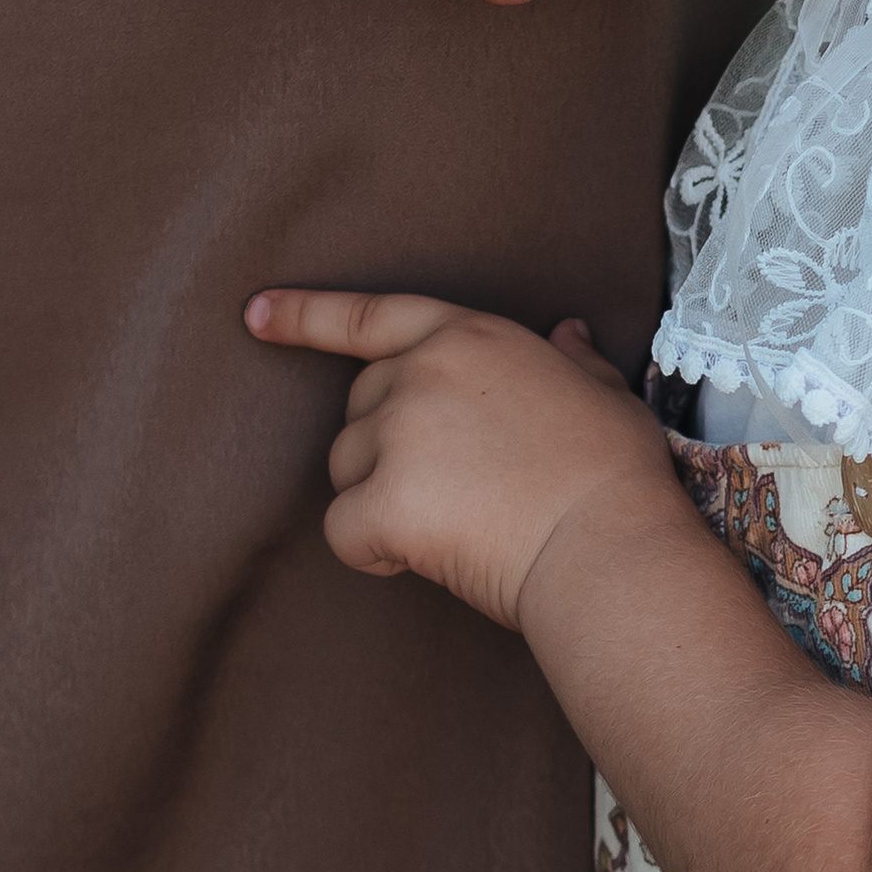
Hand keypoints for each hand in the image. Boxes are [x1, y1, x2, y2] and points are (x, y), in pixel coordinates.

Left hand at [245, 290, 686, 626]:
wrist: (609, 544)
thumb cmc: (615, 475)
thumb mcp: (605, 393)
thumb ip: (572, 361)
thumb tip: (568, 336)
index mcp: (469, 337)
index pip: (369, 316)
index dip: (305, 316)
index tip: (256, 315)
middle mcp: (422, 373)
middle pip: (358, 410)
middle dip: (387, 449)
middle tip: (458, 488)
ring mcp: (398, 434)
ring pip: (346, 470)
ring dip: (382, 499)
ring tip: (459, 521)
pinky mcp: (383, 499)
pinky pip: (344, 531)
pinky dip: (374, 552)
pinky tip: (431, 556)